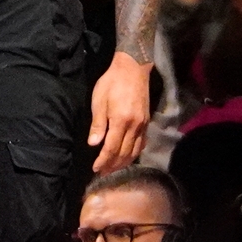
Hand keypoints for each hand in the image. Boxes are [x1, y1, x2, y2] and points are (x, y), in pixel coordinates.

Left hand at [89, 52, 150, 173]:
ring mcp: (143, 125)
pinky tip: (128, 156)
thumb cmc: (112, 82)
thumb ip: (98, 124)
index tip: (96, 169)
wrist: (132, 68)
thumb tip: (94, 144)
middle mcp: (134, 126)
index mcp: (121, 121)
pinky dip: (134, 153)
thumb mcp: (99, 100)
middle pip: (124, 153)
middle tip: (103, 173)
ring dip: (124, 163)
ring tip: (114, 168)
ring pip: (135, 151)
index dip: (103, 161)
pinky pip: (141, 143)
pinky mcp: (146, 121)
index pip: (112, 148)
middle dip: (113, 166)